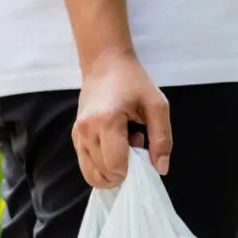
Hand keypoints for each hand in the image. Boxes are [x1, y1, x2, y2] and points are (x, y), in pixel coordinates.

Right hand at [72, 53, 171, 187]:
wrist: (105, 64)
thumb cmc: (133, 81)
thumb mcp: (157, 106)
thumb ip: (162, 139)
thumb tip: (161, 169)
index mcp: (107, 121)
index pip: (115, 166)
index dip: (130, 170)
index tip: (141, 153)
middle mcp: (87, 131)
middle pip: (102, 173)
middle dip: (122, 170)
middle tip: (133, 146)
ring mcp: (77, 135)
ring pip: (91, 174)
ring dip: (110, 171)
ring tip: (122, 148)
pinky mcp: (75, 137)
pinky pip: (86, 166)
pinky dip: (101, 166)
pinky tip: (113, 146)